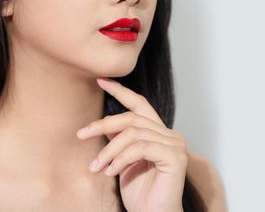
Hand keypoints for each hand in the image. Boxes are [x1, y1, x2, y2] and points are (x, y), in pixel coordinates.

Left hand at [76, 77, 186, 211]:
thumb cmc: (139, 192)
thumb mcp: (123, 160)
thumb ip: (119, 140)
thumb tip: (103, 123)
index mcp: (158, 132)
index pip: (140, 104)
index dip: (121, 90)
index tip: (102, 80)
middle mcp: (170, 134)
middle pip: (133, 117)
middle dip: (104, 124)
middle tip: (82, 134)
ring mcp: (175, 144)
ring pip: (134, 133)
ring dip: (109, 149)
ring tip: (97, 167)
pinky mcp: (175, 156)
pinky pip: (141, 148)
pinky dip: (121, 158)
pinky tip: (111, 171)